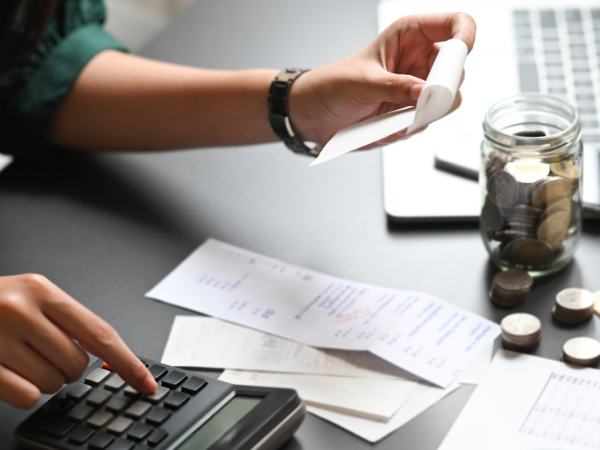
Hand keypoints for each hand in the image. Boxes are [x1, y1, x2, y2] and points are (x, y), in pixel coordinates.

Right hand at [0, 274, 156, 408]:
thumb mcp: (30, 297)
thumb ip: (66, 320)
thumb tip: (106, 355)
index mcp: (42, 290)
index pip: (100, 333)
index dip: (128, 363)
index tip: (147, 383)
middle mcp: (21, 309)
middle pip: (76, 363)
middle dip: (67, 368)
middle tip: (42, 352)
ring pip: (53, 383)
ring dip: (44, 379)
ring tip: (20, 357)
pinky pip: (26, 396)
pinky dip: (24, 392)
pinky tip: (9, 372)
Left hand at [289, 12, 475, 147]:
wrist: (316, 114)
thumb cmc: (333, 85)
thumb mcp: (362, 83)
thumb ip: (396, 87)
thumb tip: (426, 92)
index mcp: (411, 35)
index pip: (457, 24)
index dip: (465, 38)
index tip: (459, 58)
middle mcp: (420, 59)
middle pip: (458, 71)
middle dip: (441, 90)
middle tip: (419, 102)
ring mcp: (419, 88)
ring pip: (447, 102)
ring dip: (422, 114)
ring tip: (391, 118)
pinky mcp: (413, 112)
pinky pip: (428, 122)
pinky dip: (409, 128)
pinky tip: (385, 126)